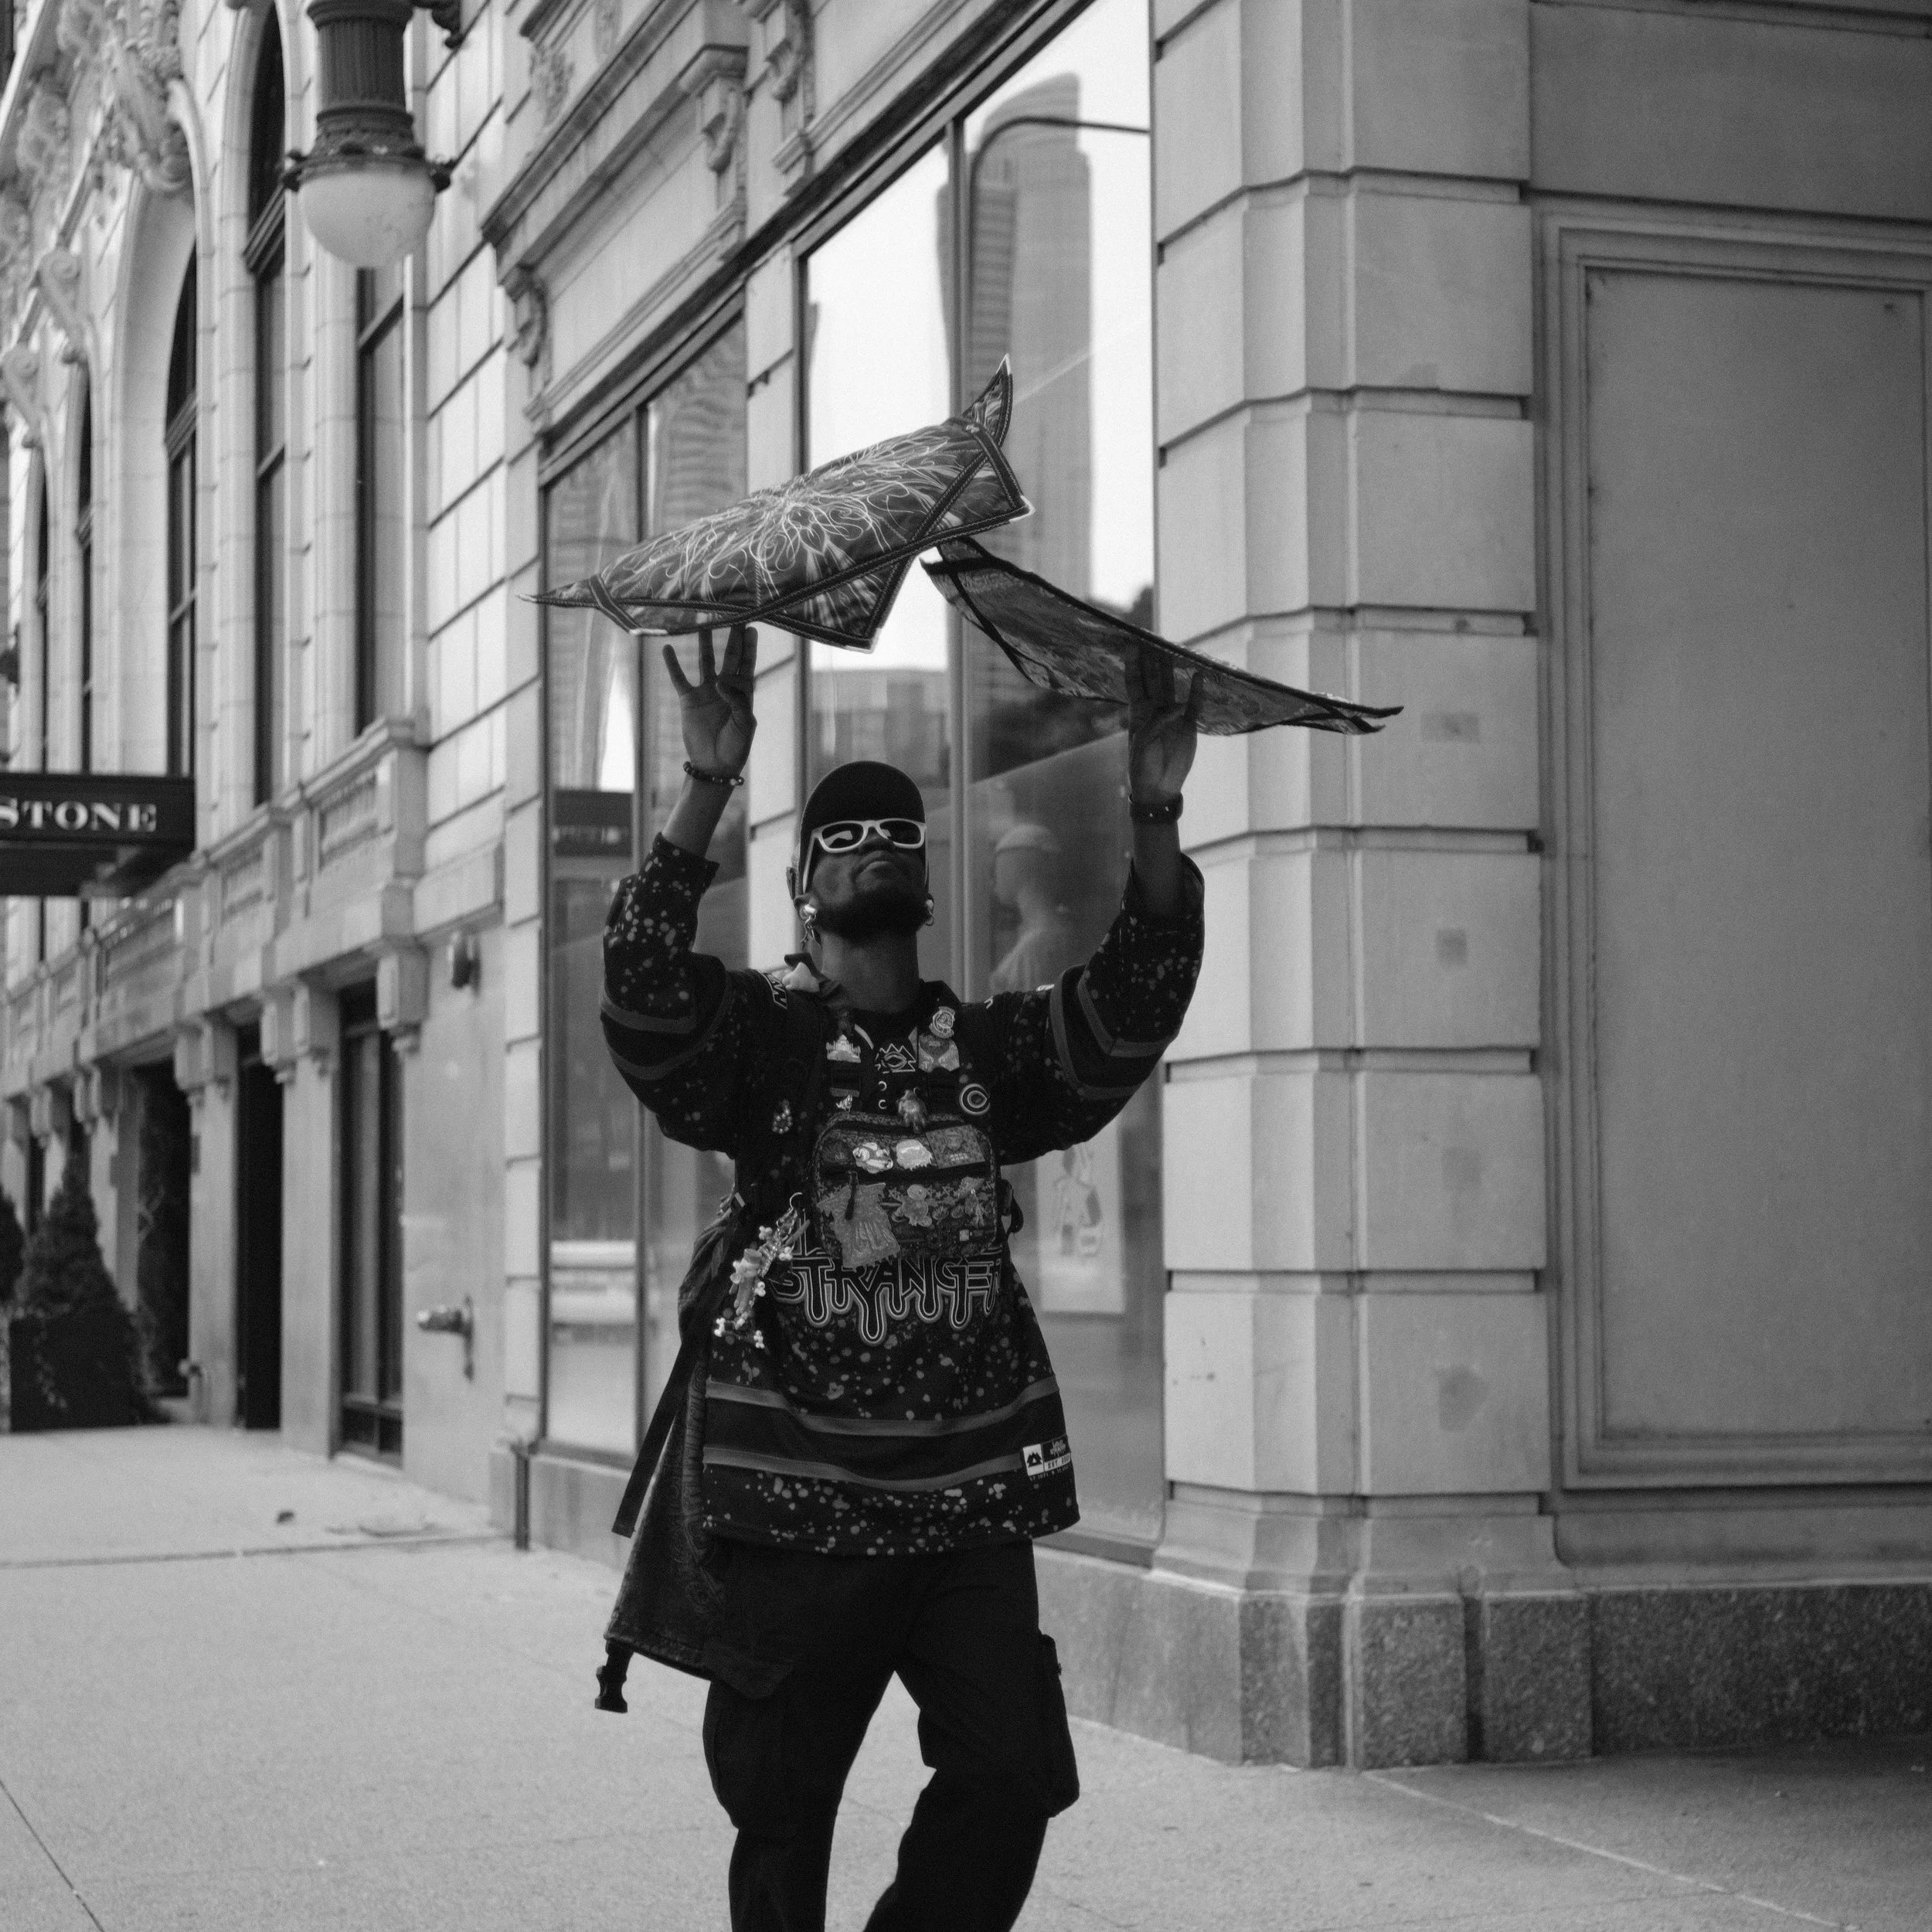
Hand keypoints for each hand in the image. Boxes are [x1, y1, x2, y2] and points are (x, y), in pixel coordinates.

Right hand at [664, 625, 757, 777]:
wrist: (714, 764)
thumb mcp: (744, 725)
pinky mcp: (688, 700)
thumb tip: (720, 682)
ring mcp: (706, 691)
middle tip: (732, 614)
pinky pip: (679, 679)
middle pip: (728, 656)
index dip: (749, 647)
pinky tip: (668, 648)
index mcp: (743, 693)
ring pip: (705, 661)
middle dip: (731, 636)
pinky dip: (673, 665)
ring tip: (702, 622)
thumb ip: (737, 702)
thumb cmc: (736, 747)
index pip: (747, 664)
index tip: (752, 627)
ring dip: (704, 643)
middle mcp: (725, 687)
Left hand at [1126, 644, 1196, 802]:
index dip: (1133, 665)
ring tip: (1173, 648)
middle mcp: (1155, 710)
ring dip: (1172, 669)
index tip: (1131, 644)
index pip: (1134, 683)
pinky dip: (1197, 691)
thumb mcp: (1143, 744)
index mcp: (1138, 713)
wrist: (1159, 788)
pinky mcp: (1189, 726)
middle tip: (1152, 638)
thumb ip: (1157, 723)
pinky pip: (1195, 704)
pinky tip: (1199, 675)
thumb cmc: (1143, 766)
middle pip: (1154, 679)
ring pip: (1173, 687)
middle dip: (1153, 659)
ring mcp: (1173, 716)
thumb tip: (1177, 706)